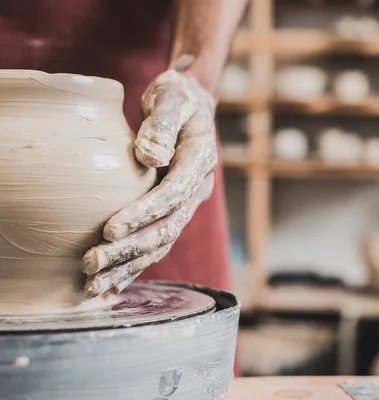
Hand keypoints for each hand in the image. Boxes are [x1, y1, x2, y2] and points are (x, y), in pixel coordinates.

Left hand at [82, 59, 217, 297]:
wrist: (193, 103)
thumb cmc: (178, 96)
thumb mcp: (171, 98)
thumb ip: (162, 124)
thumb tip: (151, 157)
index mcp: (200, 161)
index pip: (172, 195)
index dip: (143, 214)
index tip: (109, 230)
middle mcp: (198, 188)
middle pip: (167, 228)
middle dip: (130, 250)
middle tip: (91, 265)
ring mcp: (188, 201)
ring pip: (163, 242)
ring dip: (129, 265)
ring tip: (94, 285)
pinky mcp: (175, 208)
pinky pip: (159, 240)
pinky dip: (136, 262)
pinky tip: (114, 281)